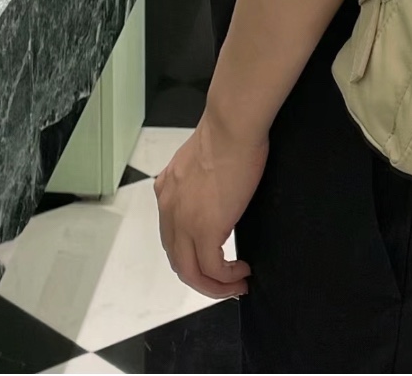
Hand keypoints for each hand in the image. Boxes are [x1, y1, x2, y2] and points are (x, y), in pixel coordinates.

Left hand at [154, 109, 267, 298]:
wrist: (232, 127)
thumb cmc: (227, 132)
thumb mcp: (203, 159)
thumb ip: (201, 178)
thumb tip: (220, 188)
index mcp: (168, 191)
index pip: (173, 237)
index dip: (193, 255)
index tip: (214, 260)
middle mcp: (169, 210)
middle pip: (178, 262)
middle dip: (203, 279)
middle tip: (226, 282)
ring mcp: (184, 222)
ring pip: (191, 271)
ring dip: (214, 285)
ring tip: (237, 283)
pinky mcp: (206, 229)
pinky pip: (213, 268)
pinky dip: (227, 277)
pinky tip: (243, 271)